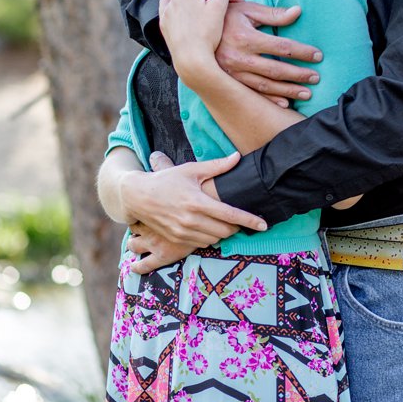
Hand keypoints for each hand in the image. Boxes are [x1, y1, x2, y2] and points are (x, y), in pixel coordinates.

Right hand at [118, 150, 265, 266]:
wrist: (138, 196)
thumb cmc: (167, 180)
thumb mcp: (191, 169)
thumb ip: (217, 166)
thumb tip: (238, 157)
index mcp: (197, 202)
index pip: (230, 214)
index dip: (250, 220)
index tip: (264, 224)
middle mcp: (191, 219)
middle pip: (226, 231)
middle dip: (237, 227)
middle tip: (241, 220)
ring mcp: (183, 232)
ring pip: (215, 239)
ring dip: (223, 233)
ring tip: (224, 223)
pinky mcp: (177, 239)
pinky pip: (201, 244)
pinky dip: (210, 238)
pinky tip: (210, 228)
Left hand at [161, 0, 232, 82]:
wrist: (190, 58)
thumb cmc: (206, 34)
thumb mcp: (220, 7)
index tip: (239, 5)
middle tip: (226, 11)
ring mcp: (168, 9)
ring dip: (199, 2)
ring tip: (209, 14)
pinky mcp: (164, 22)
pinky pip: (171, 7)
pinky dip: (179, 6)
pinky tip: (185, 11)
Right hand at [214, 0, 321, 103]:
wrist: (193, 32)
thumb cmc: (224, 17)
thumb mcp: (247, 10)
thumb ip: (273, 13)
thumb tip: (298, 11)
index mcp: (245, 37)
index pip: (282, 47)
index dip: (302, 52)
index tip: (318, 56)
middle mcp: (239, 58)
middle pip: (276, 70)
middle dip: (299, 75)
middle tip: (317, 78)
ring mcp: (232, 73)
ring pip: (265, 86)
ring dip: (288, 91)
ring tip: (307, 94)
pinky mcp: (228, 81)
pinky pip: (251, 94)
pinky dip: (269, 100)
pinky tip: (284, 103)